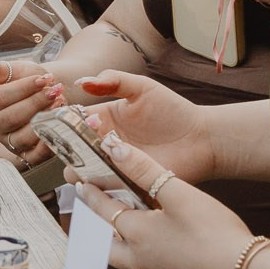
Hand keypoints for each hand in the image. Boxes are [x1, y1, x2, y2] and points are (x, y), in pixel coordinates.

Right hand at [0, 49, 66, 162]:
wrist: (48, 92)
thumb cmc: (27, 79)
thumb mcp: (12, 69)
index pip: (0, 98)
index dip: (23, 88)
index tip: (44, 78)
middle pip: (12, 118)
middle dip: (36, 103)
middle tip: (55, 91)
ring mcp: (9, 141)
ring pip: (24, 137)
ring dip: (44, 120)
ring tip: (60, 104)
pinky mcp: (26, 155)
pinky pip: (35, 156)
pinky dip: (48, 144)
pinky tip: (59, 127)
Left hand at [71, 133, 252, 268]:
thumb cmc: (214, 232)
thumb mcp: (180, 194)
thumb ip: (146, 171)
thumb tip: (114, 149)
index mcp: (138, 235)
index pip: (105, 211)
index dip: (92, 196)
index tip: (81, 187)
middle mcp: (142, 264)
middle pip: (109, 250)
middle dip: (99, 235)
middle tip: (95, 225)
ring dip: (130, 266)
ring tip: (136, 256)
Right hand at [74, 69, 218, 183]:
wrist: (201, 139)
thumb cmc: (174, 111)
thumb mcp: (142, 88)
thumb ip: (113, 80)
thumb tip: (81, 81)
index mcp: (104, 119)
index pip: (73, 122)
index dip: (68, 124)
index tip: (76, 124)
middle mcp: (104, 143)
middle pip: (73, 150)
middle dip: (70, 150)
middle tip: (84, 146)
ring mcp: (114, 165)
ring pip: (84, 172)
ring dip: (82, 170)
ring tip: (96, 162)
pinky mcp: (125, 183)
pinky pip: (105, 188)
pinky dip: (100, 185)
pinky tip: (108, 176)